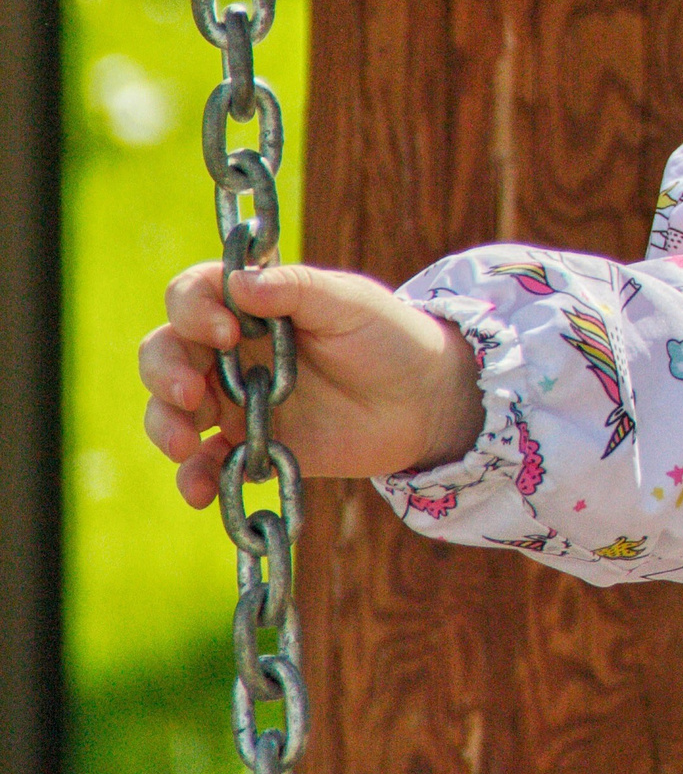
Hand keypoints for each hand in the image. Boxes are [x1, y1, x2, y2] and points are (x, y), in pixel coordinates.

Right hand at [140, 262, 484, 506]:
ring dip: (164, 424)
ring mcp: (235, 401)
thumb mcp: (350, 302)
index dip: (192, 310)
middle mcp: (232, 351)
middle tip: (191, 393)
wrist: (427, 402)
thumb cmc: (390, 337)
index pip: (192, 296)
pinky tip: (201, 491)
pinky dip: (194, 477)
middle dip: (164, 372)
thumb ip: (295, 289)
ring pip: (171, 409)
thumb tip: (238, 283)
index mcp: (252, 306)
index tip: (225, 331)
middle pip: (166, 352)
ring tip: (184, 444)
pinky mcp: (250, 447)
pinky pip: (205, 464)